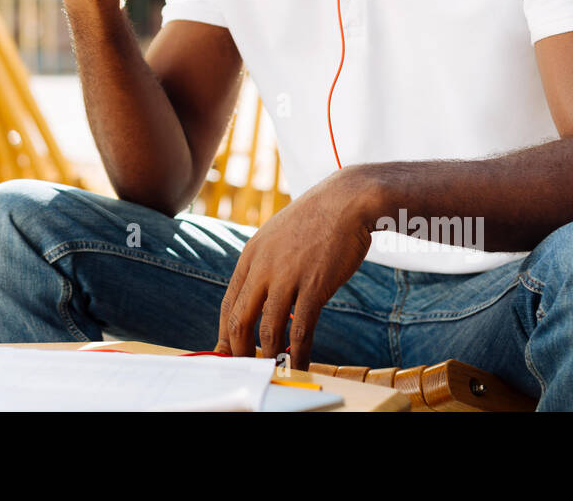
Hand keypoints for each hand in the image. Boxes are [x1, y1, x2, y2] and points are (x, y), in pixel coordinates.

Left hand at [215, 168, 378, 370]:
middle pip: (240, 319)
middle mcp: (263, 267)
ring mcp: (288, 276)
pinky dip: (299, 352)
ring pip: (268, 328)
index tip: (227, 351)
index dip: (225, 332)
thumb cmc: (316, 220)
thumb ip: (265, 263)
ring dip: (269, 355)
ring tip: (272, 370)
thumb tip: (260, 294)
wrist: (347, 200)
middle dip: (239, 350)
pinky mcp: (314, 285)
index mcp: (251, 255)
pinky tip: (300, 364)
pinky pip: (301, 328)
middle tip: (244, 368)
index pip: (228, 303)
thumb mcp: (277, 236)